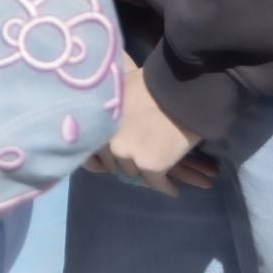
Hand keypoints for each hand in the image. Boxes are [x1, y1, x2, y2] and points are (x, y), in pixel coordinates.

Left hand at [81, 59, 210, 196]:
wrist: (179, 89)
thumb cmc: (153, 83)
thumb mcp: (119, 90)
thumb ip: (110, 106)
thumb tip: (105, 113)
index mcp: (97, 121)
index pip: (93, 150)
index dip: (102, 159)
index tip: (111, 163)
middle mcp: (107, 140)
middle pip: (113, 162)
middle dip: (125, 165)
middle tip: (139, 167)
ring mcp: (127, 153)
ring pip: (133, 173)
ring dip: (144, 175)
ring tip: (154, 177)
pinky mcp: (150, 165)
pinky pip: (156, 182)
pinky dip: (166, 187)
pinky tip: (173, 189)